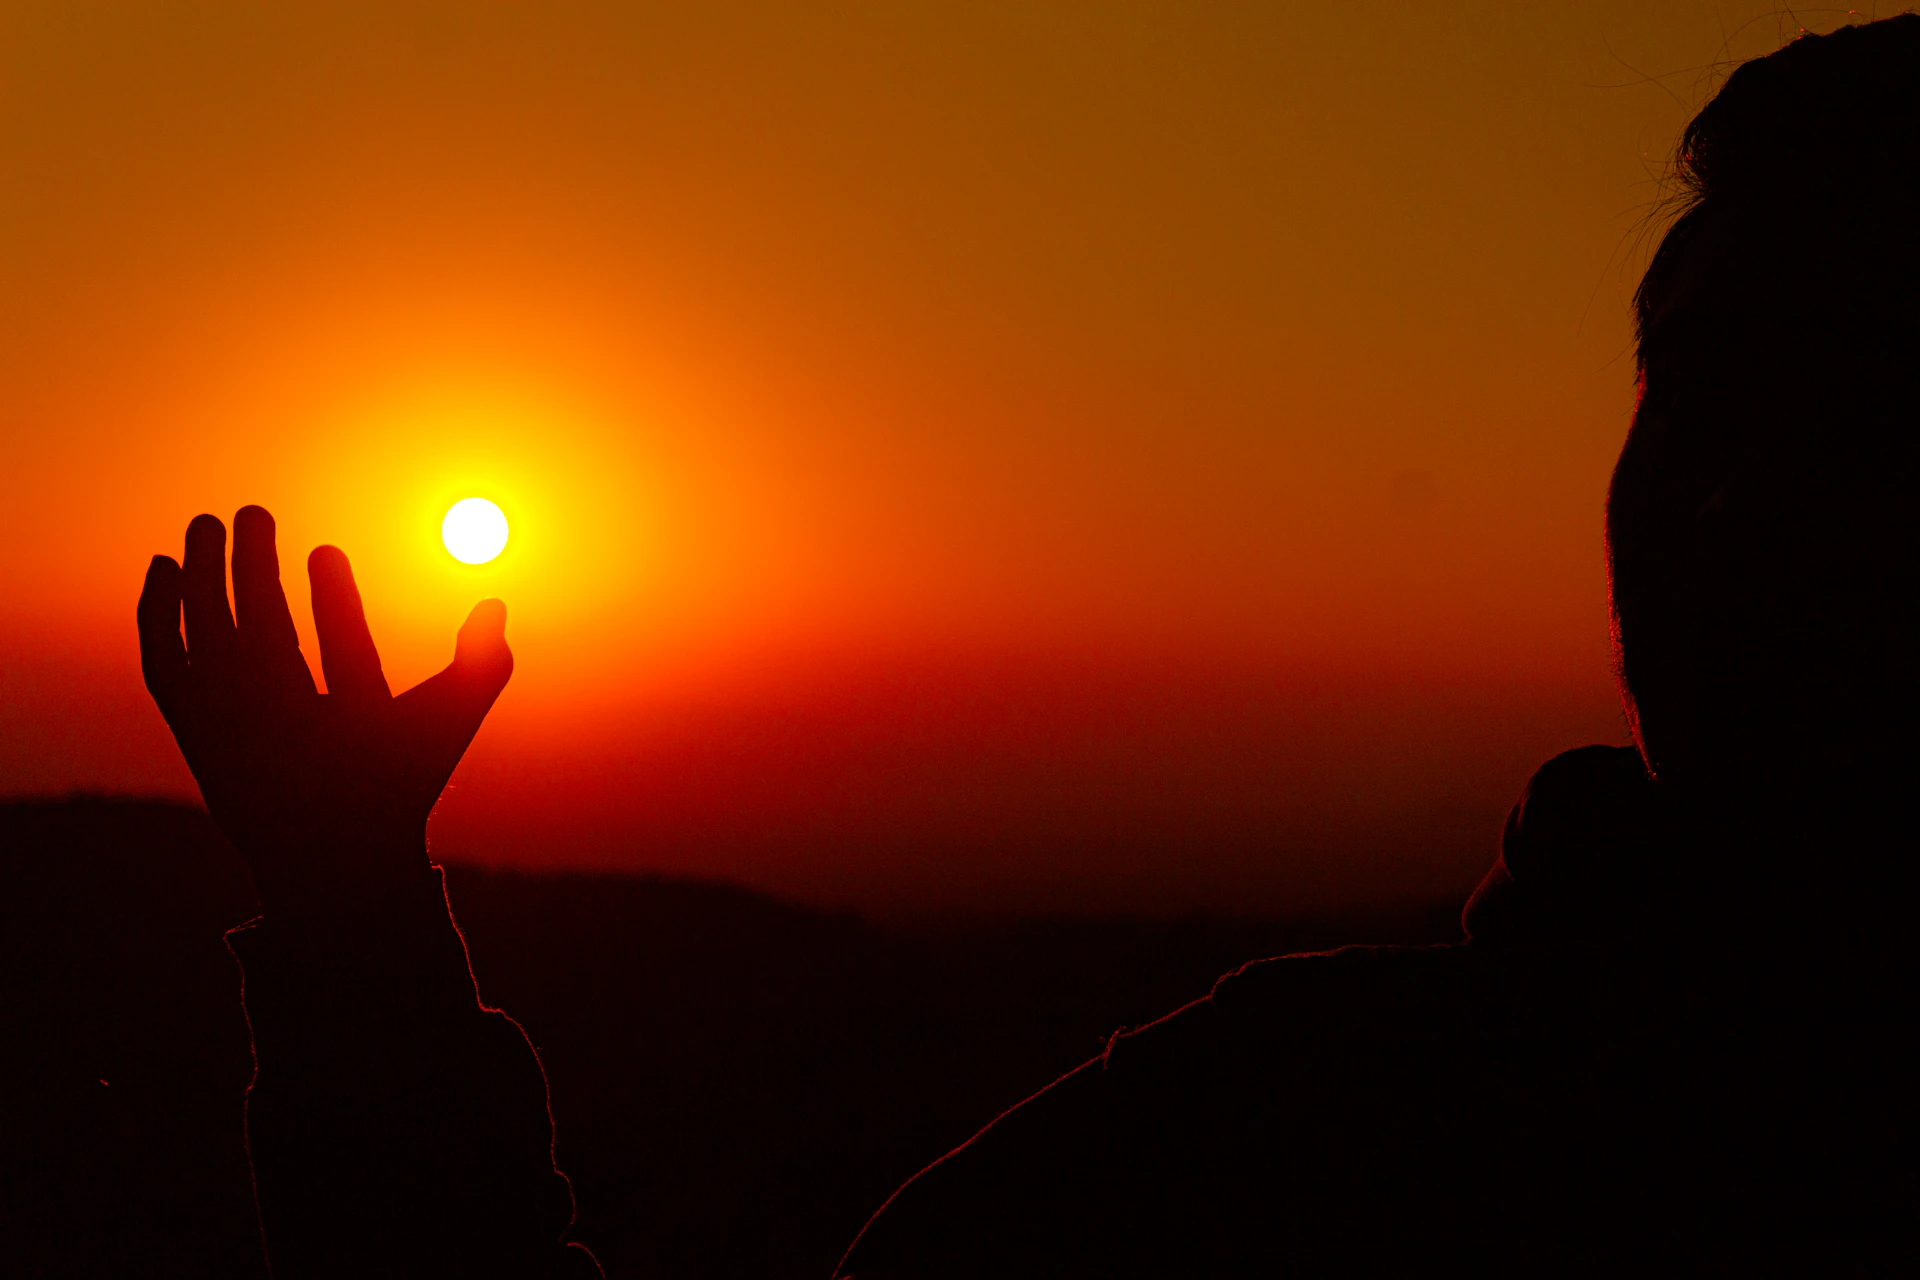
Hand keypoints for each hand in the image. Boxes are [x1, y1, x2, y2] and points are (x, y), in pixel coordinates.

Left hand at [137, 506, 512, 917]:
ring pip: (202, 645)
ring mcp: (229, 736)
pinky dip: (157, 617)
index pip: (347, 662)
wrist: (326, 859)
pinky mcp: (192, 734)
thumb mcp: (447, 723)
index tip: (324, 549)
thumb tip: (497, 602)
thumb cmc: (394, 780)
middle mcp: (285, 738)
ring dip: (199, 578)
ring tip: (205, 523)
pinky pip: (164, 666)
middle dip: (250, 570)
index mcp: (357, 737)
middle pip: (257, 640)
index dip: (336, 605)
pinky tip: (164, 569)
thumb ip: (482, 665)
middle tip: (252, 510)